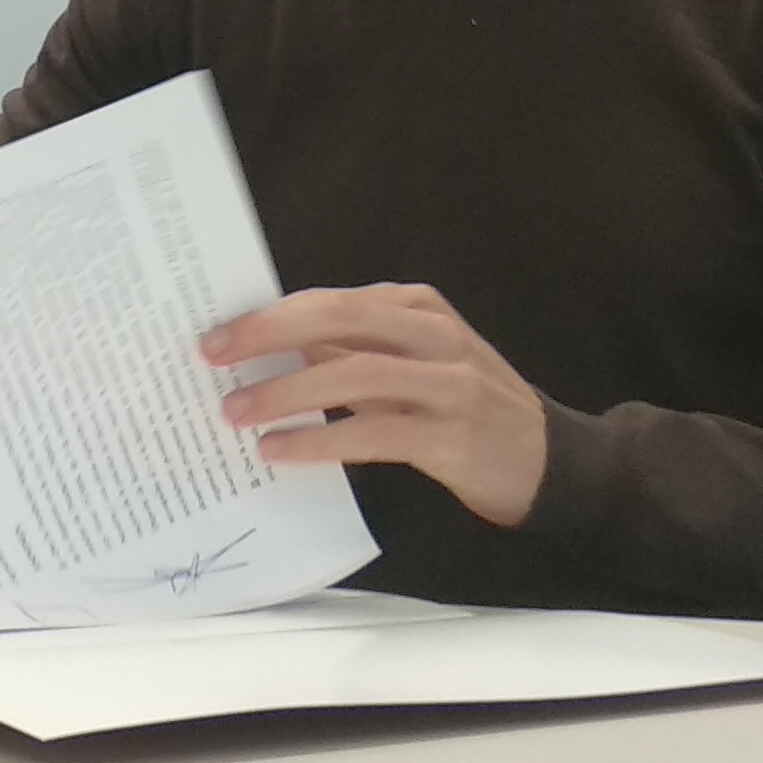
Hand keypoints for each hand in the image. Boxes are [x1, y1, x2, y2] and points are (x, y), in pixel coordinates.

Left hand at [206, 284, 550, 526]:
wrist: (550, 462)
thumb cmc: (464, 412)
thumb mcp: (410, 368)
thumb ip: (350, 355)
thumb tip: (269, 354)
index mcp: (418, 308)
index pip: (330, 300)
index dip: (269, 315)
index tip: (218, 333)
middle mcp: (434, 335)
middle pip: (337, 318)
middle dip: (266, 336)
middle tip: (213, 359)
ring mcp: (449, 383)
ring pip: (352, 373)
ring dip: (285, 393)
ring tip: (237, 413)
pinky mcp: (453, 435)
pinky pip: (372, 432)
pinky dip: (320, 440)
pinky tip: (282, 450)